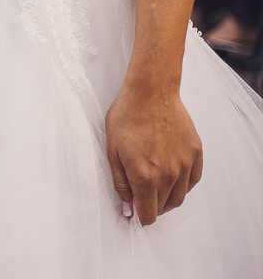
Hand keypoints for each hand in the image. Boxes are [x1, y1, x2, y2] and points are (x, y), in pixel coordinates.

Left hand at [105, 81, 202, 224]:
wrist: (150, 93)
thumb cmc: (126, 118)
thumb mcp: (112, 152)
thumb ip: (121, 183)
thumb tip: (127, 207)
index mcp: (145, 177)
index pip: (148, 214)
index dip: (140, 216)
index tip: (135, 212)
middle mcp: (169, 175)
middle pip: (164, 206)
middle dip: (151, 206)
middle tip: (141, 196)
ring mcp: (185, 164)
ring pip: (179, 196)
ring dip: (167, 198)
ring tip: (155, 186)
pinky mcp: (196, 153)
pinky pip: (193, 180)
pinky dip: (183, 185)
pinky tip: (172, 176)